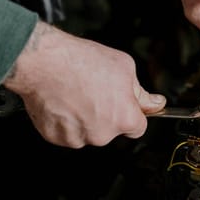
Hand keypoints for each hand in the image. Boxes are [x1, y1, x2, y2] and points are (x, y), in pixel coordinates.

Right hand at [3, 22, 165, 147]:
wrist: (44, 62)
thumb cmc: (81, 62)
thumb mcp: (124, 67)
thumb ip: (141, 92)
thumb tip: (156, 103)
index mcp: (124, 118)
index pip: (138, 127)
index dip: (131, 113)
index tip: (123, 105)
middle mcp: (102, 134)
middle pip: (111, 130)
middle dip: (106, 114)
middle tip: (94, 90)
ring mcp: (78, 138)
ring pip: (88, 132)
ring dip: (84, 118)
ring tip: (76, 93)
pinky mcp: (56, 138)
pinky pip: (66, 133)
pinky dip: (65, 121)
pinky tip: (63, 101)